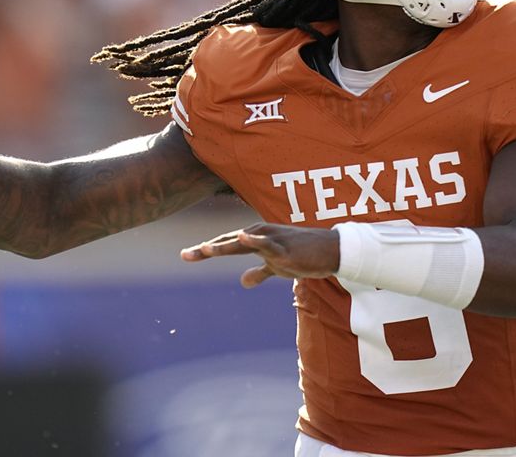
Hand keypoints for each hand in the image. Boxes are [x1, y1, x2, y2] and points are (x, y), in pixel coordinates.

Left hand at [181, 223, 339, 287]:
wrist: (331, 252)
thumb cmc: (304, 256)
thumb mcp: (278, 267)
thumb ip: (260, 272)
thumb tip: (242, 281)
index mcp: (255, 238)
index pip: (225, 244)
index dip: (205, 250)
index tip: (185, 255)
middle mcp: (260, 235)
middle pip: (227, 242)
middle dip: (206, 249)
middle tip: (184, 256)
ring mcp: (272, 241)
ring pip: (242, 243)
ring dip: (224, 246)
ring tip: (205, 249)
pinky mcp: (285, 249)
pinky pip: (267, 244)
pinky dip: (254, 239)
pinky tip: (242, 237)